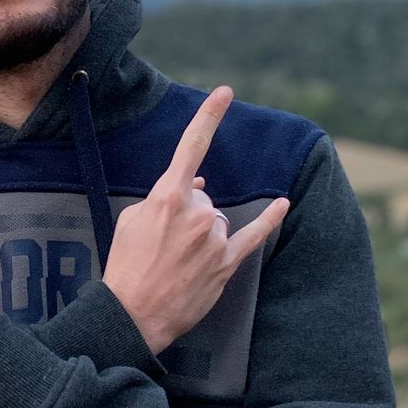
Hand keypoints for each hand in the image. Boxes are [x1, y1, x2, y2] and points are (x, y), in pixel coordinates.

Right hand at [102, 86, 289, 355]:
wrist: (131, 314)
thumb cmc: (125, 266)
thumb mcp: (131, 221)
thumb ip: (162, 198)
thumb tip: (198, 186)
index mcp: (167, 197)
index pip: (191, 147)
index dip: (209, 116)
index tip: (225, 93)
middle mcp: (196, 213)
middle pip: (203, 198)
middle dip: (187, 214)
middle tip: (163, 245)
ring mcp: (214, 239)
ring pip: (216, 221)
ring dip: (201, 235)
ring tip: (177, 262)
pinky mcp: (226, 263)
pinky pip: (253, 235)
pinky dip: (269, 220)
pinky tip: (282, 204)